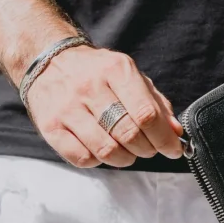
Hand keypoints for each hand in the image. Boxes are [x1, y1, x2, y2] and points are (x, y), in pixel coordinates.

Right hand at [24, 46, 183, 167]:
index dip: (164, 138)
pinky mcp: (50, 127)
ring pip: (107, 149)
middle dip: (146, 149)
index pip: (147, 113)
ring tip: (126, 151)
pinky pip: (82, 158)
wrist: (48, 62)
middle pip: (129, 133)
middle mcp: (90, 86)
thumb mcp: (128, 75)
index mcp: (116, 69)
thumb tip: (175, 132)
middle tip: (148, 149)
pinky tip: (100, 149)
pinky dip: (98, 160)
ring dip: (125, 158)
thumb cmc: (95, 72)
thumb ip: (155, 102)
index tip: (172, 149)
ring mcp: (67, 108)